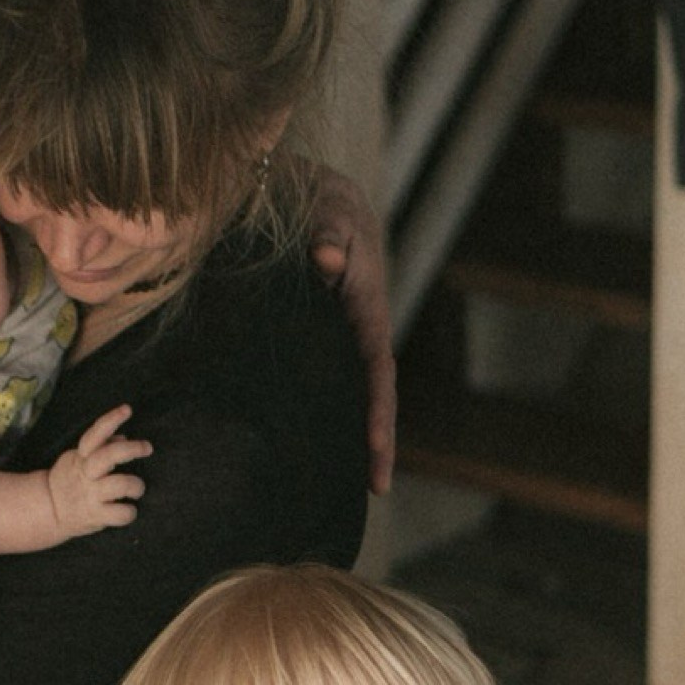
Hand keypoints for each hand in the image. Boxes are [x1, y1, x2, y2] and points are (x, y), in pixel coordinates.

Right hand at [44, 404, 147, 536]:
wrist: (49, 510)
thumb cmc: (70, 481)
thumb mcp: (78, 459)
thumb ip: (100, 448)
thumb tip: (123, 437)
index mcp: (81, 458)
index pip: (94, 435)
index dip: (111, 420)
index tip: (128, 410)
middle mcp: (86, 474)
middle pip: (108, 456)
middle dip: (131, 449)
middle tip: (147, 448)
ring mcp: (91, 496)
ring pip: (120, 485)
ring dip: (135, 485)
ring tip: (137, 489)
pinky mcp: (96, 516)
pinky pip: (121, 513)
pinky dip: (129, 512)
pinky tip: (127, 510)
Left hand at [305, 165, 394, 493]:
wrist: (308, 195)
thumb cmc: (320, 201)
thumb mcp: (326, 208)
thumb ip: (328, 231)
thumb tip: (325, 259)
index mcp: (367, 308)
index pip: (377, 371)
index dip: (379, 415)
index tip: (378, 454)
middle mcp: (358, 328)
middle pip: (370, 393)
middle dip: (374, 440)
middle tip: (373, 489)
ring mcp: (338, 334)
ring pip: (346, 390)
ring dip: (348, 430)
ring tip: (343, 480)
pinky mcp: (316, 334)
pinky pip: (321, 376)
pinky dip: (322, 407)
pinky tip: (305, 439)